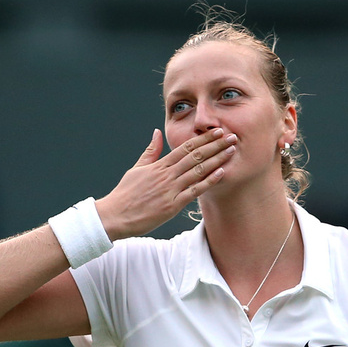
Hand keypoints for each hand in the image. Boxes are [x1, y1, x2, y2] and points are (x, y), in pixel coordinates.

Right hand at [96, 128, 236, 239]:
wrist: (115, 215)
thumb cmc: (126, 193)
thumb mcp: (137, 168)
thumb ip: (150, 151)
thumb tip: (156, 132)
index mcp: (159, 165)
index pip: (185, 147)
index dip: (203, 138)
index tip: (217, 131)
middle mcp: (167, 175)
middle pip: (196, 156)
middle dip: (215, 145)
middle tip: (232, 136)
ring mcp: (170, 189)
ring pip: (198, 170)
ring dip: (217, 159)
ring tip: (231, 150)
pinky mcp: (173, 205)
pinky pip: (195, 191)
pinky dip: (209, 181)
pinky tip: (222, 173)